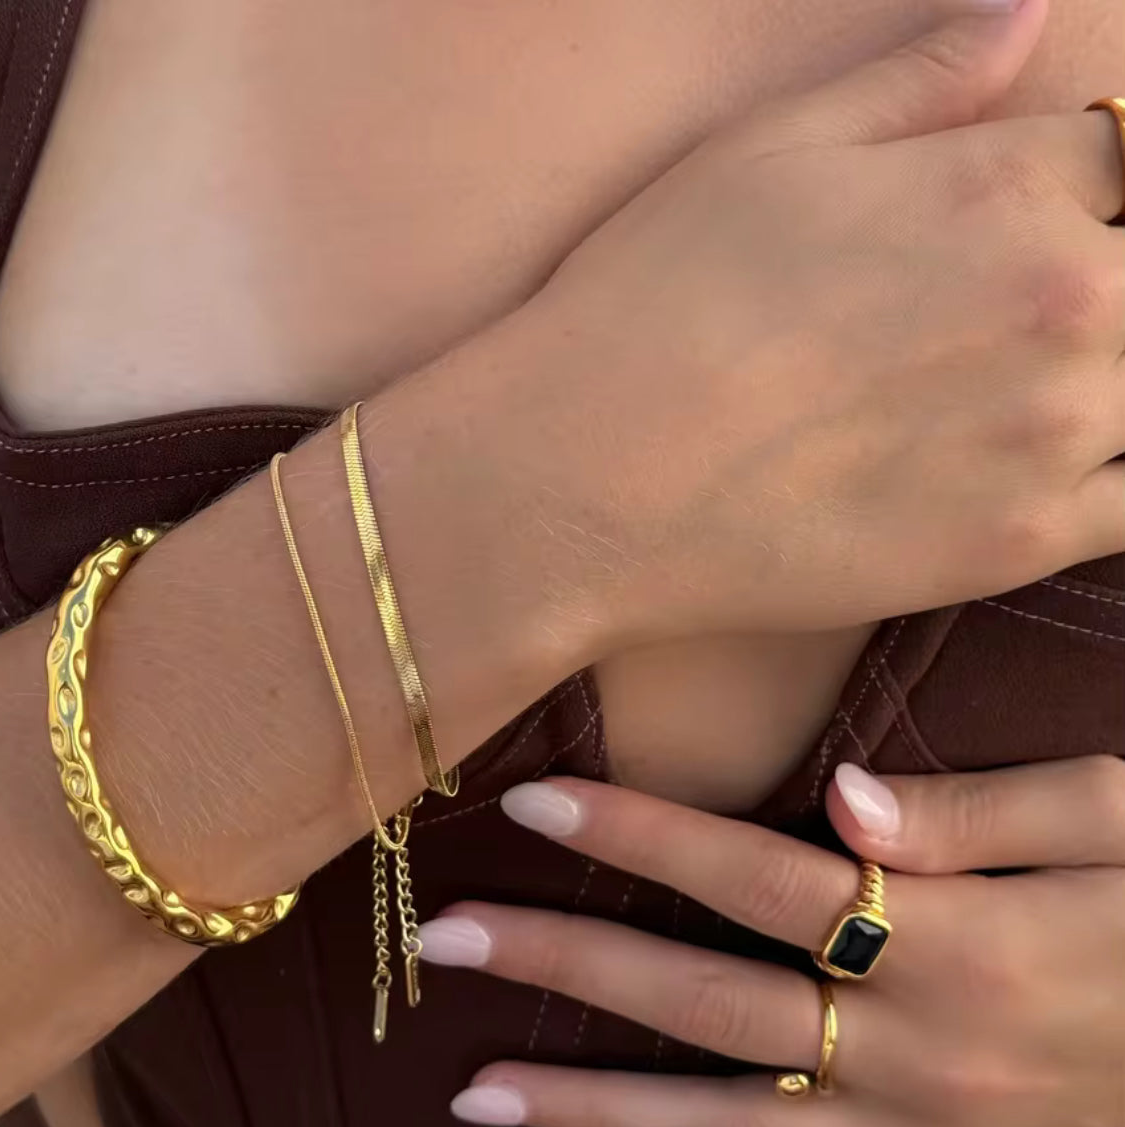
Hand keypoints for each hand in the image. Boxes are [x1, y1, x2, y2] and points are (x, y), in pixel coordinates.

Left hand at [418, 757, 1124, 1126]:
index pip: (757, 879)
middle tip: (449, 942)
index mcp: (956, 942)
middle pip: (705, 1001)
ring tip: (476, 1092)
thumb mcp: (1113, 818)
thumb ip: (974, 811)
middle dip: (568, 966)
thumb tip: (841, 796)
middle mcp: (915, 1050)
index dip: (640, 837)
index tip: (534, 804)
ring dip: (593, 1110)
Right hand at [474, 0, 1124, 646]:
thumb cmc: (654, 303)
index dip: (1101, 192)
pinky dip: (1118, 475)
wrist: (587, 476)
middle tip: (1008, 325)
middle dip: (1104, 280)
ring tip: (1012, 393)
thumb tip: (1027, 10)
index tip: (1049, 227)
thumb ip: (920, 83)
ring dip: (1111, 379)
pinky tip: (1059, 466)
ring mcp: (1049, 431)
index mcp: (1007, 184)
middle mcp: (1060, 298)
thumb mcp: (769, 151)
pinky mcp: (1019, 542)